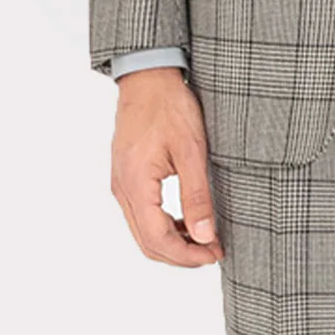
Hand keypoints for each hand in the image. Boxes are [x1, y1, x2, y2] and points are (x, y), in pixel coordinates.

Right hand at [110, 70, 222, 265]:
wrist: (148, 78)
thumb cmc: (169, 107)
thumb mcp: (192, 151)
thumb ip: (197, 197)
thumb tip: (204, 236)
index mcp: (135, 183)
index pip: (158, 238)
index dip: (187, 255)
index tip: (214, 254)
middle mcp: (122, 188)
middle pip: (147, 243)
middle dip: (181, 255)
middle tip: (213, 252)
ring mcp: (121, 184)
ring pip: (143, 233)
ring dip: (173, 243)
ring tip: (204, 240)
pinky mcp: (126, 178)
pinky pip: (141, 216)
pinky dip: (164, 227)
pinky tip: (187, 222)